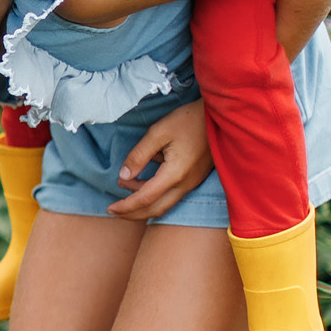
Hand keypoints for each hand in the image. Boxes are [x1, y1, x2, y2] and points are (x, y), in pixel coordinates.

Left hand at [107, 100, 213, 219]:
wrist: (220, 117)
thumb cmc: (189, 120)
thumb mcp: (158, 132)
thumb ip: (139, 155)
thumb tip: (124, 175)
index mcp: (175, 174)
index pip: (145, 198)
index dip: (126, 206)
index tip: (110, 208)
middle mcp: (185, 184)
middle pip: (155, 209)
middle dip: (132, 213)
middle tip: (113, 211)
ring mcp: (192, 183)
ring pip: (164, 203)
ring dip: (143, 202)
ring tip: (124, 184)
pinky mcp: (195, 178)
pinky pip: (172, 195)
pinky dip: (154, 194)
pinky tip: (143, 180)